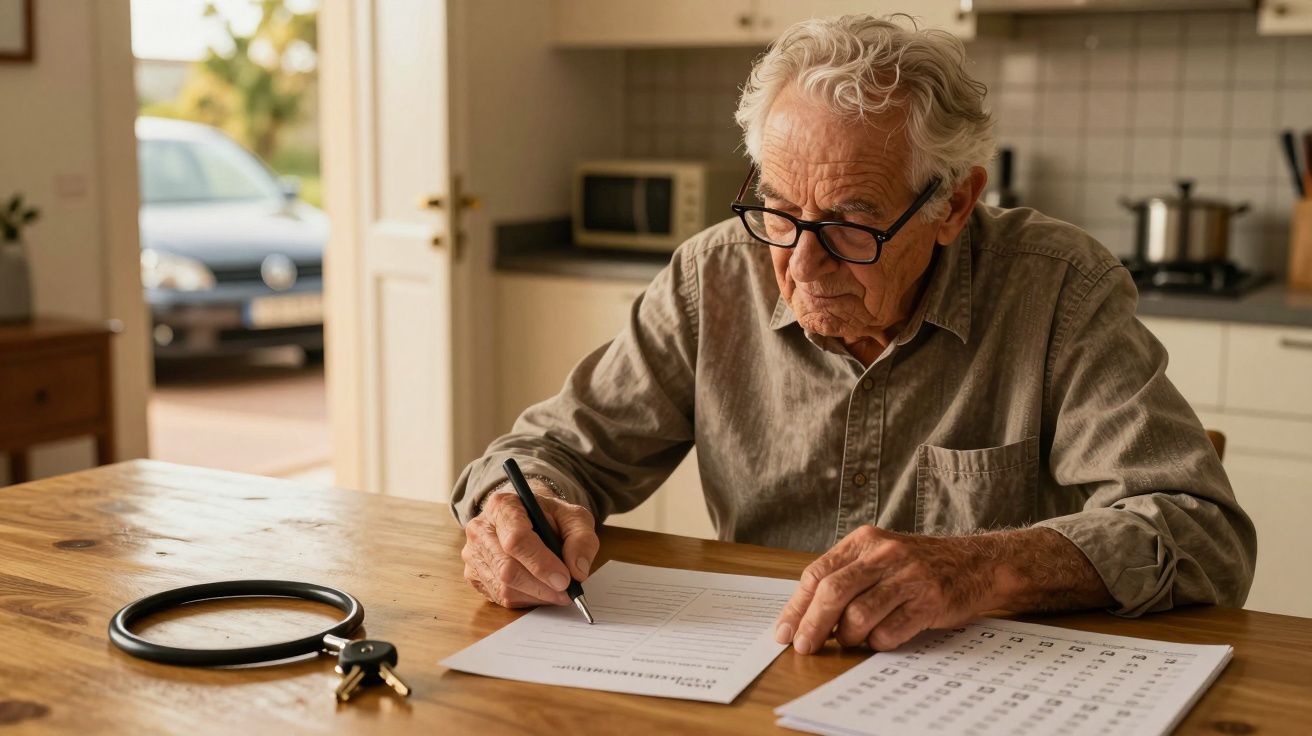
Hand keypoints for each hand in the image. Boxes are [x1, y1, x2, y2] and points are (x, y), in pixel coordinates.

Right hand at [461, 484, 599, 608]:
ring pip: (503, 588)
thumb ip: (581, 539)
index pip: (516, 539)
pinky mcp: (473, 575)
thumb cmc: (549, 517)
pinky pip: (499, 598)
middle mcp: (481, 529)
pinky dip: (525, 599)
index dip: (541, 563)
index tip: (565, 579)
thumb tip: (578, 571)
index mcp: (503, 506)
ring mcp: (473, 554)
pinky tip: (540, 590)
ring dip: (536, 595)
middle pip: (507, 568)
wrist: (527, 518)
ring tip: (558, 592)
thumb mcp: (574, 517)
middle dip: (541, 586)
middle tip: (567, 592)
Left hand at [774, 526, 1003, 654]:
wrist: (976, 564)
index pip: (817, 573)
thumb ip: (846, 578)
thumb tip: (806, 616)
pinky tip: (881, 637)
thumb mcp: (879, 557)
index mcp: (864, 541)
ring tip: (851, 640)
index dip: (797, 606)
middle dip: (812, 625)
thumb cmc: (919, 566)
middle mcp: (884, 554)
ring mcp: (908, 577)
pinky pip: (889, 632)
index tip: (785, 631)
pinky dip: (878, 642)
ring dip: (848, 637)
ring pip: (858, 615)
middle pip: (833, 592)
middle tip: (804, 647)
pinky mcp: (929, 601)